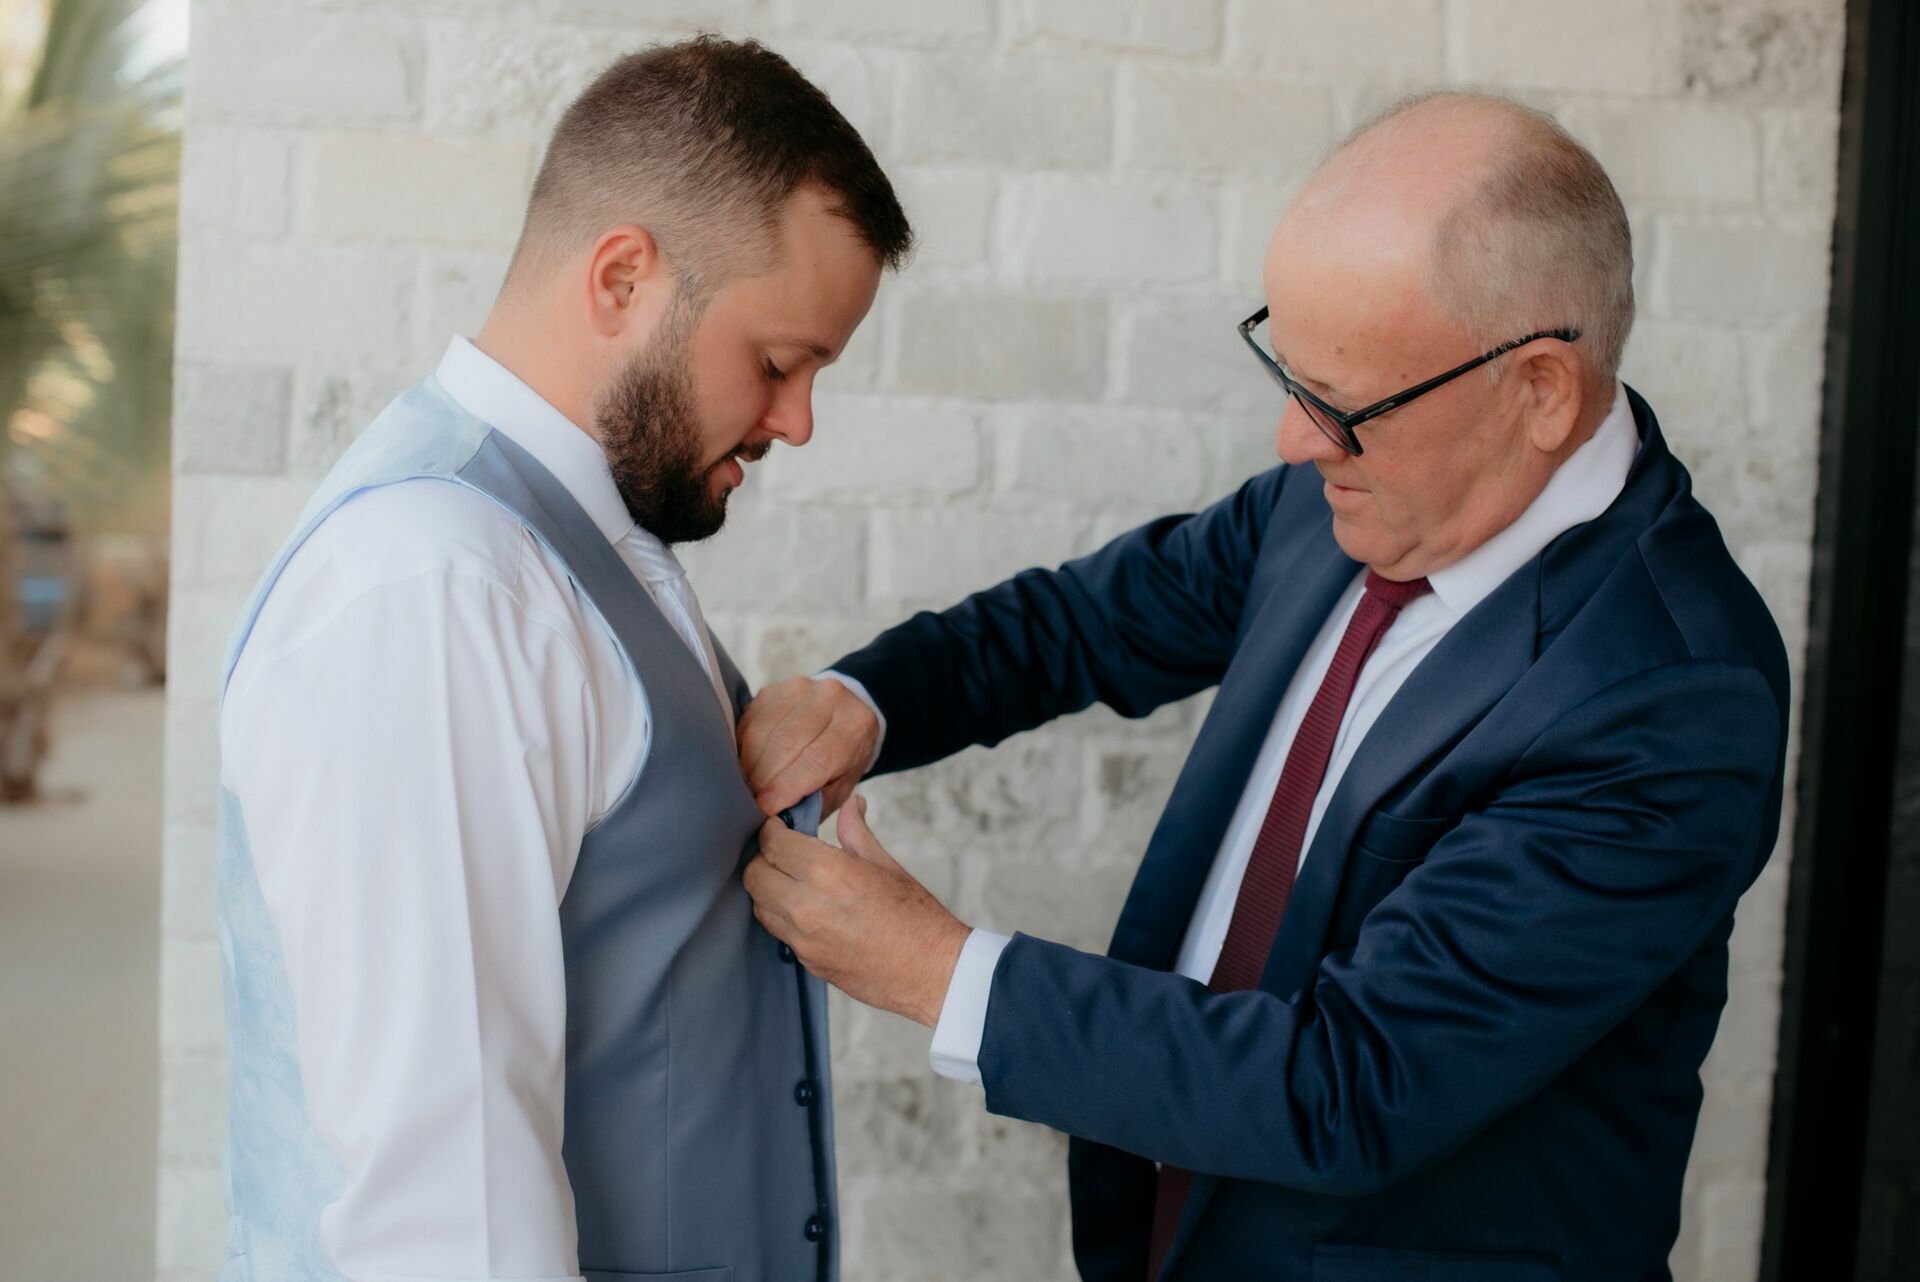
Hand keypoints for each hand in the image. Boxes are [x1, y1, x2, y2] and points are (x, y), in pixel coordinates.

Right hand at [739, 675, 879, 817]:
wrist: (845, 714)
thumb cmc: (842, 759)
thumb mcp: (840, 786)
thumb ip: (814, 803)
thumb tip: (778, 820)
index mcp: (855, 726)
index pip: (816, 759)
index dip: (785, 786)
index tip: (763, 808)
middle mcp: (830, 698)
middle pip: (785, 742)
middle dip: (761, 778)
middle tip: (748, 803)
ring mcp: (800, 688)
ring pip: (762, 730)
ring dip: (748, 764)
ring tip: (744, 787)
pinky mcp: (774, 689)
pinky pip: (749, 720)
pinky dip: (742, 747)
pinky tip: (744, 766)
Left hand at [743, 796, 969, 1027]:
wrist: (932, 972)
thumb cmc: (917, 918)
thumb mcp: (887, 865)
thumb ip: (856, 833)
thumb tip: (851, 805)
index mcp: (829, 873)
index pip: (773, 844)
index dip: (771, 831)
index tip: (778, 827)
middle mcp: (807, 906)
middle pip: (755, 875)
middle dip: (763, 859)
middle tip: (781, 852)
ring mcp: (803, 939)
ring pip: (759, 906)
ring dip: (768, 889)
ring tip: (791, 880)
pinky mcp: (807, 962)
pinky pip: (778, 933)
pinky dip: (782, 916)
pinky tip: (803, 908)